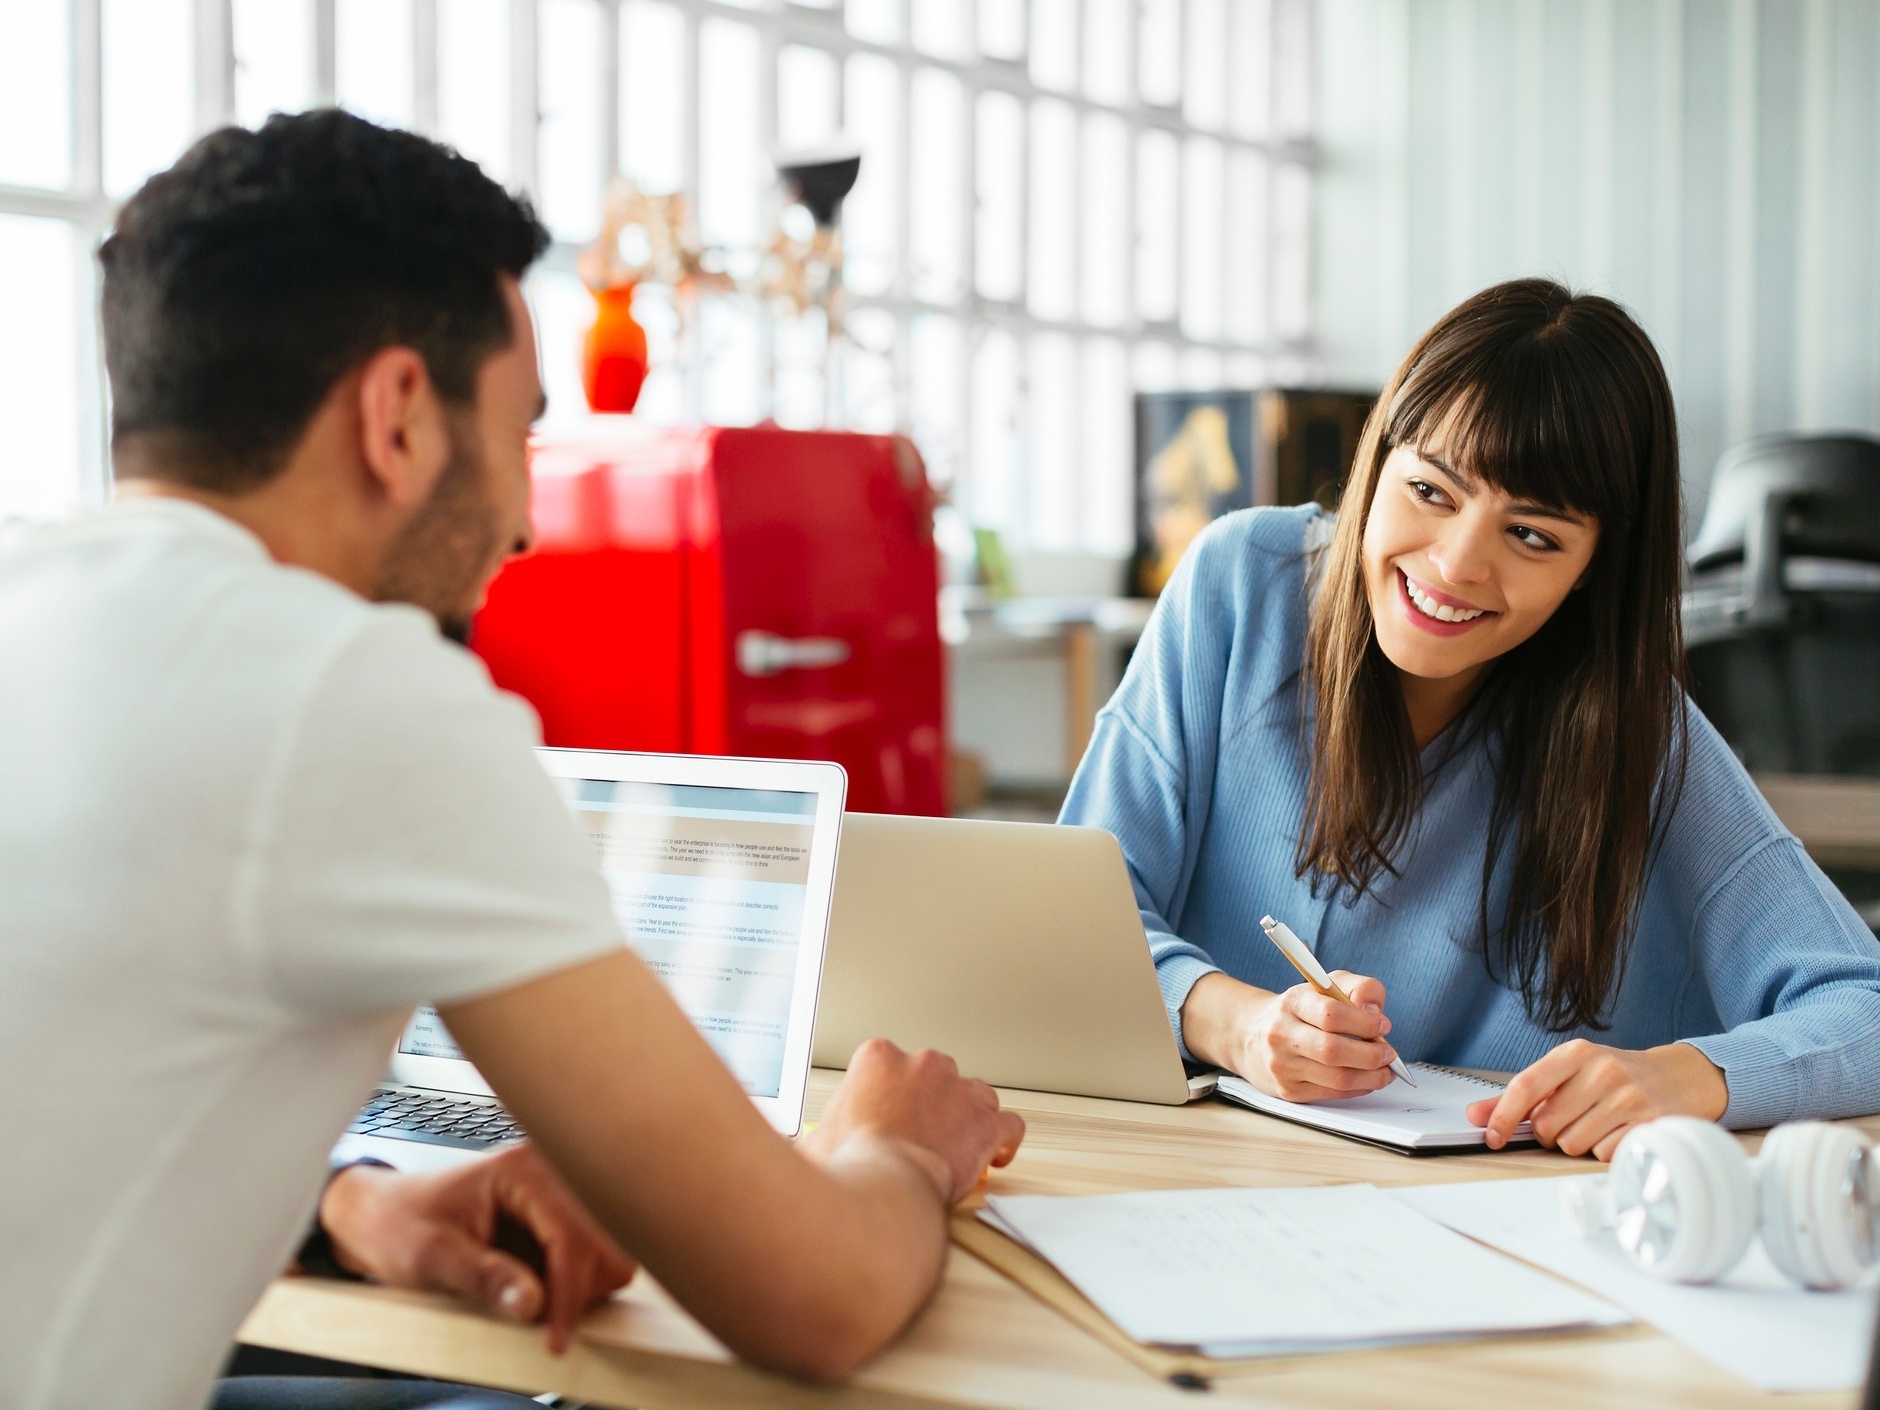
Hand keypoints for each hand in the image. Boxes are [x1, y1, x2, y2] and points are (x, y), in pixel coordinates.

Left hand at [316, 1143, 636, 1352]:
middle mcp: (551, 1174)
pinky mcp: (557, 1220)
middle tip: (541, 1319)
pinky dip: (573, 1286)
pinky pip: (591, 1260)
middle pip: (604, 1243)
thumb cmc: (399, 1224)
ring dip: (580, 1288)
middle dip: (580, 1288)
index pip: (573, 1234)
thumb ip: (484, 1278)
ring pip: (606, 1253)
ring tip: (532, 1302)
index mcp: (524, 1170)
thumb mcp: (431, 1256)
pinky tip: (537, 1291)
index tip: (555, 1337)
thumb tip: (533, 1305)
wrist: (381, 1217)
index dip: (570, 1292)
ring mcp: (558, 1197)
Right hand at [806, 1038, 1025, 1202]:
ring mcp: (959, 1091)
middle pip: (936, 1075)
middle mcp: (923, 1065)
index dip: (892, 1094)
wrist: (884, 1187)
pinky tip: (996, 1155)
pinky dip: (1004, 1141)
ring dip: (969, 1117)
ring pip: (975, 1095)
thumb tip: (816, 1145)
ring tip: (959, 1144)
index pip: (889, 1063)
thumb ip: (827, 1128)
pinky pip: (1008, 1125)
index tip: (890, 1115)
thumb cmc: (850, 1163)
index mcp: (878, 1058)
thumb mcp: (819, 1136)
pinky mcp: (986, 1123)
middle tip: (921, 1135)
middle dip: (932, 1102)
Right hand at [1181, 969, 1401, 1101]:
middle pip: (1333, 1050)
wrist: (1252, 1036)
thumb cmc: (1299, 1010)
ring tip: (1384, 1070)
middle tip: (1389, 1053)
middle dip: (1371, 1055)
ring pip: (1337, 1078)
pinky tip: (1367, 1079)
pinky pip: (1333, 1094)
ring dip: (1371, 1077)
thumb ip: (1361, 988)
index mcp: (1292, 1002)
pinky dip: (1358, 1088)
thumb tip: (1375, 1013)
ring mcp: (1282, 1065)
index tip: (1384, 1025)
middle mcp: (1281, 1034)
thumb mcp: (1328, 986)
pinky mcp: (1288, 1090)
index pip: (1330, 1014)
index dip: (1364, 1023)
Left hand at [1466, 1040, 1729, 1160]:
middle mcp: (1602, 1071)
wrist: (1681, 1076)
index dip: (1503, 1115)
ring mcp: (1629, 1097)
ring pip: (1573, 1144)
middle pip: (1548, 1125)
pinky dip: (1605, 1151)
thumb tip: (1476, 1114)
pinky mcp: (1651, 1125)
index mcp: (1576, 1053)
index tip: (1492, 1136)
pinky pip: (1604, 1155)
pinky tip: (1619, 1133)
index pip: (1526, 1086)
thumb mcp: (1570, 1072)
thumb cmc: (1615, 1076)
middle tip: (1573, 1119)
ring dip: (1579, 1143)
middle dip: (1552, 1132)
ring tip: (1599, 1124)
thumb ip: (1522, 1094)